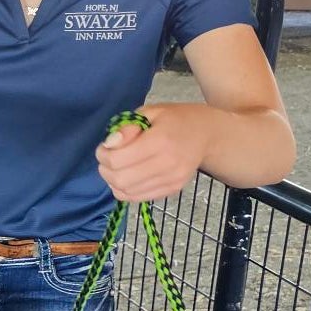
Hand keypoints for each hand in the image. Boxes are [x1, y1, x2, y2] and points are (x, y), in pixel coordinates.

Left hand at [96, 102, 214, 203]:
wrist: (207, 135)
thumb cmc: (176, 119)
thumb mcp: (150, 112)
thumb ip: (127, 127)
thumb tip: (109, 144)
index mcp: (160, 140)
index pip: (118, 159)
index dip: (103, 155)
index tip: (104, 147)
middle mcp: (167, 163)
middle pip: (121, 179)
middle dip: (105, 170)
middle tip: (106, 159)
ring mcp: (171, 180)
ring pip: (127, 192)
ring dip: (113, 181)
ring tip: (116, 168)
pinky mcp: (172, 190)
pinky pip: (138, 198)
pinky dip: (125, 190)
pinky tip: (127, 177)